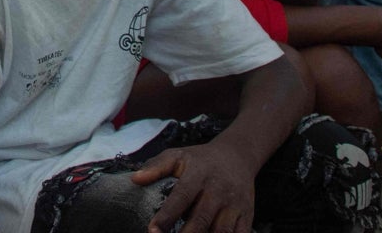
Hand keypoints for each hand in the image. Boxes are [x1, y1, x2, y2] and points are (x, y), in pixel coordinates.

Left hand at [132, 143, 254, 232]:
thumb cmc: (200, 160)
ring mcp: (234, 205)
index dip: (167, 216)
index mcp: (198, 175)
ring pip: (220, 232)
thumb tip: (135, 179)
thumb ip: (156, 167)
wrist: (237, 157)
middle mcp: (217, 191)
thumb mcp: (177, 156)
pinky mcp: (246, 216)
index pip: (181, 197)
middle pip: (201, 219)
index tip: (153, 230)